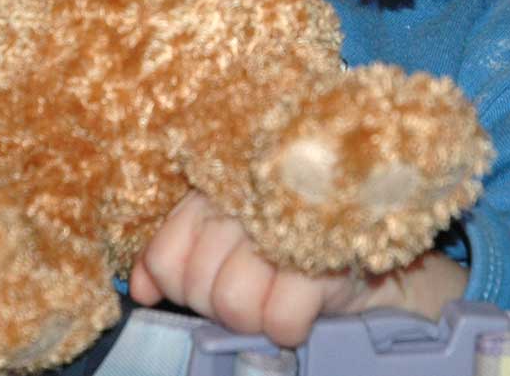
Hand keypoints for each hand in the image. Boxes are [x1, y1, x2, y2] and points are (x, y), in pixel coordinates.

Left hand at [130, 191, 467, 345]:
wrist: (368, 235)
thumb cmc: (285, 234)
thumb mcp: (223, 233)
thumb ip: (177, 254)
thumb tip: (140, 288)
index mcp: (214, 187)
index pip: (164, 255)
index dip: (179, 283)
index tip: (202, 283)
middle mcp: (244, 198)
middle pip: (199, 285)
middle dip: (220, 302)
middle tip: (252, 286)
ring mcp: (284, 224)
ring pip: (233, 303)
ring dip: (255, 313)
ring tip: (276, 291)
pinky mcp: (323, 258)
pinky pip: (278, 320)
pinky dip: (288, 322)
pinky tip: (303, 300)